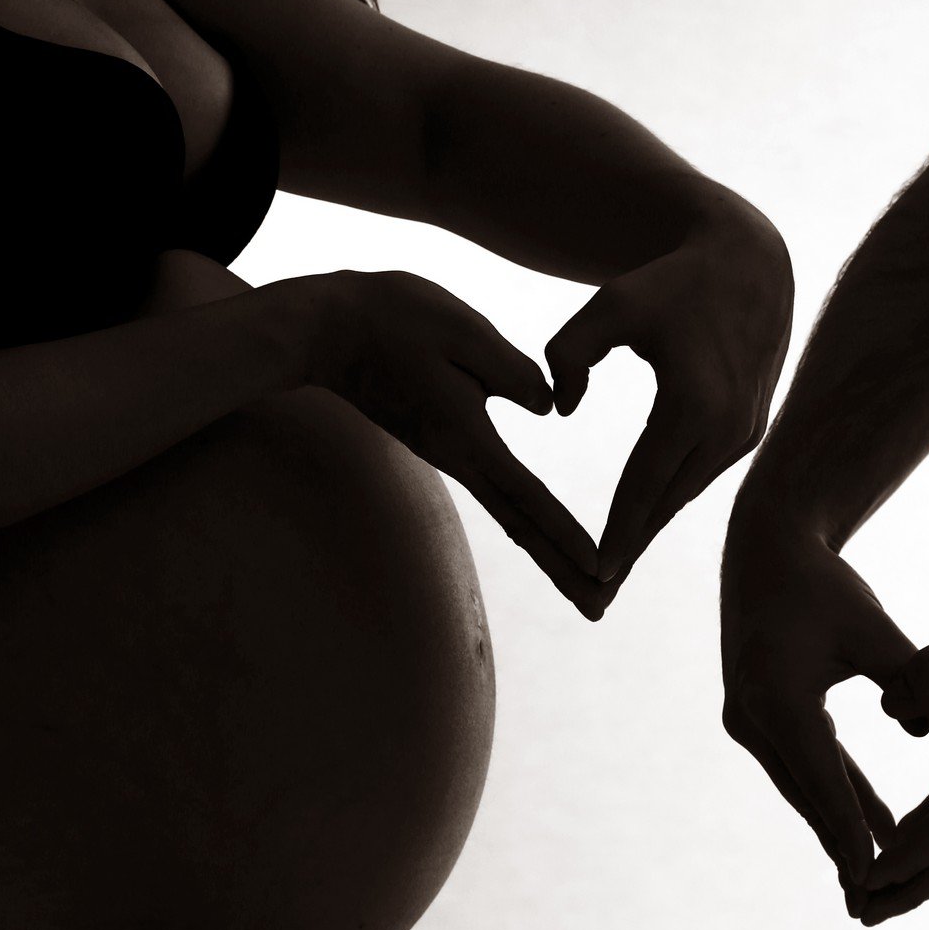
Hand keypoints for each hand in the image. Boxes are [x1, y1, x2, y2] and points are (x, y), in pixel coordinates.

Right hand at [296, 269, 604, 617]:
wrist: (328, 328)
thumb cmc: (395, 318)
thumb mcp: (463, 331)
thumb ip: (512, 371)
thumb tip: (550, 410)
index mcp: (468, 434)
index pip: (527, 494)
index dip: (565, 531)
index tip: (599, 568)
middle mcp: (460, 457)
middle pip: (521, 526)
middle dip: (562, 570)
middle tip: (600, 611)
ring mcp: (451, 454)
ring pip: (511, 514)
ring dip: (549, 554)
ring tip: (584, 586)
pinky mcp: (447, 442)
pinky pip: (499, 492)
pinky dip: (529, 518)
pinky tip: (543, 531)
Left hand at [546, 208, 792, 586]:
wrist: (748, 267)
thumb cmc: (670, 284)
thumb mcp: (608, 304)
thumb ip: (568, 353)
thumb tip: (563, 410)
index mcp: (694, 405)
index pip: (644, 485)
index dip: (617, 532)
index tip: (594, 574)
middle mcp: (727, 429)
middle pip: (666, 505)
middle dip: (630, 548)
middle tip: (596, 595)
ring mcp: (745, 434)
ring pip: (686, 494)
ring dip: (651, 528)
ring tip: (616, 568)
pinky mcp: (751, 431)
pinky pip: (701, 477)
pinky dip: (671, 501)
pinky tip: (646, 522)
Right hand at [720, 480, 926, 903]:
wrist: (765, 551)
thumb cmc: (823, 586)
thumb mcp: (875, 631)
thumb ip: (910, 682)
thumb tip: (926, 732)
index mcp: (777, 698)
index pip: (823, 779)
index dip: (853, 829)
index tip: (880, 875)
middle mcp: (751, 717)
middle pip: (807, 793)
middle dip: (843, 842)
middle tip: (880, 896)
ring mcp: (746, 717)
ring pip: (802, 782)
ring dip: (839, 819)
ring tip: (883, 866)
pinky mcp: (753, 712)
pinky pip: (798, 761)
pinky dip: (832, 787)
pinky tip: (870, 814)